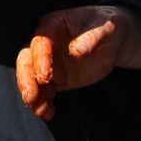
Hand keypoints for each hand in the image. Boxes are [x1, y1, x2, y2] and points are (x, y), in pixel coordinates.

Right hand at [15, 5, 140, 119]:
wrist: (114, 40)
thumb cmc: (107, 26)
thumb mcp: (105, 29)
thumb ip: (90, 38)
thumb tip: (76, 51)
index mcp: (52, 26)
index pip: (39, 43)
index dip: (40, 60)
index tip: (45, 77)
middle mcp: (45, 44)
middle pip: (27, 61)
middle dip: (26, 80)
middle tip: (30, 97)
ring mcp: (49, 62)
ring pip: (32, 79)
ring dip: (34, 95)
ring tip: (40, 111)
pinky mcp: (57, 78)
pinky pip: (45, 91)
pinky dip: (44, 103)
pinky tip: (49, 114)